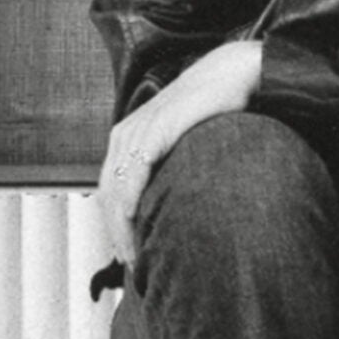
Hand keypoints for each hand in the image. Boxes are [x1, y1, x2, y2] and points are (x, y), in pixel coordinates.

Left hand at [96, 39, 263, 278]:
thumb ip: (171, 164)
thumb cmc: (213, 108)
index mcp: (128, 136)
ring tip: (136, 256)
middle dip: (116, 233)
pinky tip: (136, 226)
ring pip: (116, 192)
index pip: (111, 190)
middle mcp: (125, 135)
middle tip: (132, 264)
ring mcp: (137, 133)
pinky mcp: (153, 132)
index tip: (131, 252)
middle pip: (107, 195)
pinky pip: (133, 178)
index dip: (116, 225)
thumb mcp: (183, 140)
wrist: (231, 74)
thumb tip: (175, 199)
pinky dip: (129, 206)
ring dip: (121, 228)